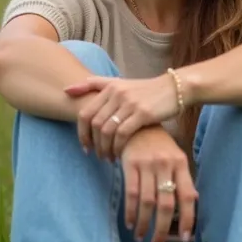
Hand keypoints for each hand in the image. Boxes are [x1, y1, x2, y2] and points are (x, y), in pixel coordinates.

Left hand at [65, 73, 179, 158]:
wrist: (176, 89)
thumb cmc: (146, 90)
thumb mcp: (120, 83)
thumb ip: (94, 84)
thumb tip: (66, 89)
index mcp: (109, 87)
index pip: (85, 113)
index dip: (81, 133)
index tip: (85, 147)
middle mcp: (117, 93)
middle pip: (94, 124)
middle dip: (93, 143)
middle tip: (97, 155)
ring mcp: (129, 103)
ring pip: (106, 130)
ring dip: (105, 148)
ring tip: (108, 157)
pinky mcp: (143, 113)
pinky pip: (122, 134)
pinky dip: (118, 147)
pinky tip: (120, 154)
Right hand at [120, 126, 197, 241]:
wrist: (136, 123)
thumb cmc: (158, 145)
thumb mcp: (175, 157)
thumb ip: (182, 179)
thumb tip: (195, 201)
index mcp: (181, 163)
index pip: (188, 196)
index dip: (187, 218)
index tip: (184, 238)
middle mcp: (166, 164)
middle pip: (166, 203)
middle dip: (161, 229)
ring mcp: (148, 164)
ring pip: (147, 202)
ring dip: (144, 224)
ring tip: (141, 237)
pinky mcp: (130, 163)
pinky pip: (131, 193)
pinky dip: (131, 211)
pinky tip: (130, 222)